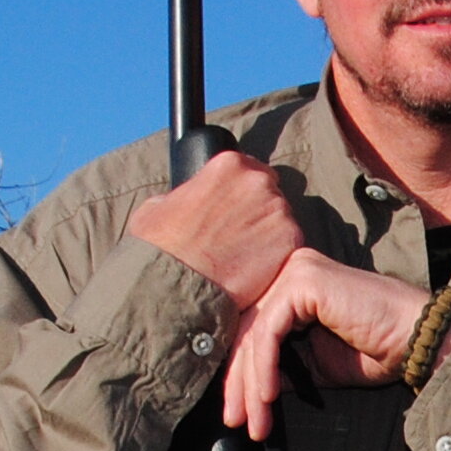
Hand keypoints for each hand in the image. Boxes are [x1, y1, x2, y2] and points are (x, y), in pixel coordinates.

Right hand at [125, 152, 300, 308]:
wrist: (175, 285)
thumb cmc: (160, 247)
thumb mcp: (159, 205)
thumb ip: (187, 193)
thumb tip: (191, 198)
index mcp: (228, 164)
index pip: (249, 168)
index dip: (243, 191)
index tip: (237, 207)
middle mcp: (258, 181)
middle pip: (270, 192)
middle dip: (258, 211)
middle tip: (240, 236)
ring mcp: (277, 210)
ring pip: (282, 219)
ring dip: (269, 234)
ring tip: (245, 257)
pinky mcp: (290, 241)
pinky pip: (290, 245)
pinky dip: (277, 257)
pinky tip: (255, 270)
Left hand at [220, 248, 450, 438]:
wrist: (418, 342)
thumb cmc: (380, 351)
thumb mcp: (318, 365)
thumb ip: (285, 367)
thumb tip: (249, 388)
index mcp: (295, 285)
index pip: (254, 330)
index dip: (241, 374)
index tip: (237, 414)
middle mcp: (292, 271)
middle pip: (248, 331)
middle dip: (238, 383)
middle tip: (235, 422)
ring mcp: (297, 272)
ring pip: (255, 333)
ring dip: (249, 383)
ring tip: (253, 421)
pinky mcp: (304, 281)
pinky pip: (270, 330)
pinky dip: (264, 367)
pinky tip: (267, 396)